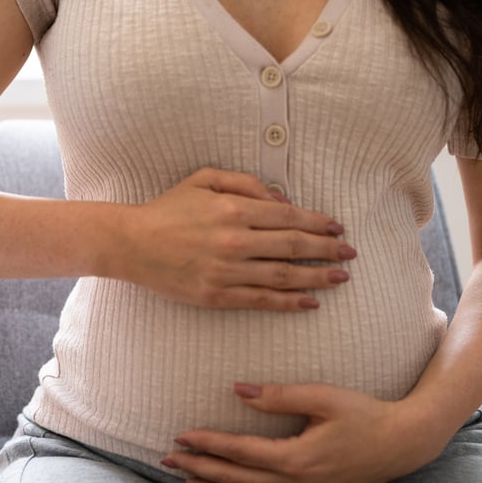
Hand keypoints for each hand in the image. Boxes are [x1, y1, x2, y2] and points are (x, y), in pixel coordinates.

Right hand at [114, 168, 355, 310]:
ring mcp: (226, 271)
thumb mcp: (204, 179)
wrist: (131, 243)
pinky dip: (289, 303)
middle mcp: (234, 241)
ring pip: (283, 276)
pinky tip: (311, 302)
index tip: (337, 227)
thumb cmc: (168, 208)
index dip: (318, 222)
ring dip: (317, 278)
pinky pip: (261, 300)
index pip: (289, 217)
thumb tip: (282, 200)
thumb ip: (245, 183)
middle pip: (293, 246)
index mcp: (233, 210)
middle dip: (327, 249)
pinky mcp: (217, 295)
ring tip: (341, 278)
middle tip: (350, 253)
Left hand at [162, 383, 449, 482]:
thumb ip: (279, 395)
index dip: (207, 444)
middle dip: (200, 469)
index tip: (181, 436)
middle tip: (168, 460)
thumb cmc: (364, 413)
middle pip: (237, 481)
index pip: (239, 452)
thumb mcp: (323, 396)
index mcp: (297, 457)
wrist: (403, 444)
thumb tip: (238, 390)